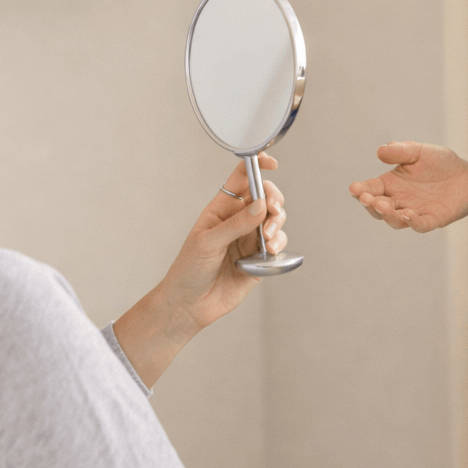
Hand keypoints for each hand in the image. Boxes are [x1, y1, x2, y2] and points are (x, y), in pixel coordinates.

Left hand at [161, 154, 287, 329]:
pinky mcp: (259, 258)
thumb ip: (236, 224)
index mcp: (222, 208)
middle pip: (266, 197)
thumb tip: (260, 206)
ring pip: (275, 220)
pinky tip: (269, 251)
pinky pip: (278, 244)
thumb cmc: (189, 269)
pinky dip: (278, 244)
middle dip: (274, 201)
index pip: (242, 178)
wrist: (190, 304)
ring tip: (267, 239)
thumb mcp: (208, 243)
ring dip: (277, 224)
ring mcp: (250, 238)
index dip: (257, 165)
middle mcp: (239, 220)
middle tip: (271, 212)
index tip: (271, 164)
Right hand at [348, 142, 467, 232]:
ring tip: (384, 206)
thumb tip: (380, 150)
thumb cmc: (441, 163)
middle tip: (367, 199)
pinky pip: (420, 225)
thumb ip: (401, 150)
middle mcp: (400, 200)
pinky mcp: (434, 220)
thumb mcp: (420, 151)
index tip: (354, 188)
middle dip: (370, 205)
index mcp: (392, 183)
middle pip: (378, 208)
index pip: (371, 189)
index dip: (361, 190)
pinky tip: (409, 215)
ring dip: (388, 215)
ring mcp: (415, 212)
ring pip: (396, 220)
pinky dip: (413, 222)